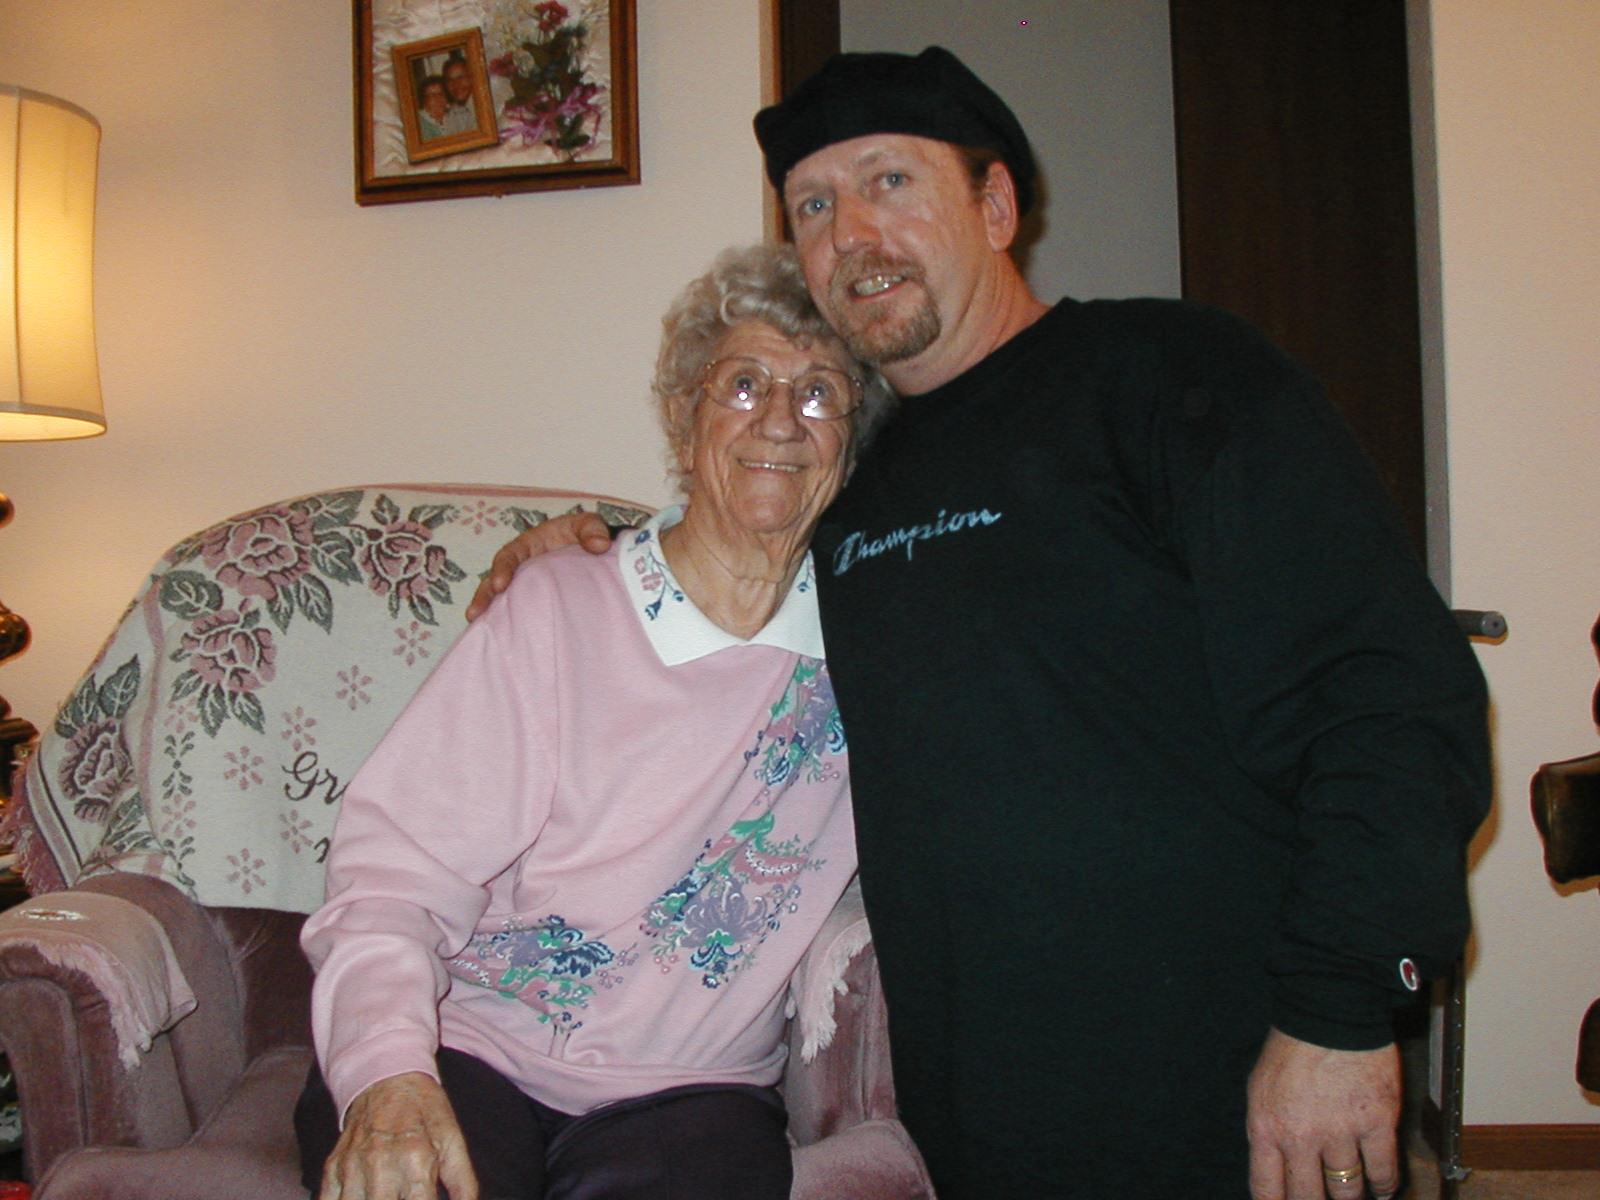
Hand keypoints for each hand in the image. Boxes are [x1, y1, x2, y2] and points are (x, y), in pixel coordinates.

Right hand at [319, 1072, 477, 1199]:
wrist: (386, 1077)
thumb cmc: (424, 1109)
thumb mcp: (452, 1139)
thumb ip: (462, 1181)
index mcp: (415, 1158)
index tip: (427, 1199)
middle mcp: (380, 1164)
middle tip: (406, 1197)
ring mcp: (351, 1167)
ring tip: (388, 1194)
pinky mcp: (332, 1168)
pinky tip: (363, 1196)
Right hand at [464, 511, 614, 619]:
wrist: (599, 553)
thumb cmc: (588, 534)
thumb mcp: (589, 525)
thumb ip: (592, 530)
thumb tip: (600, 546)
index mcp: (529, 546)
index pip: (509, 555)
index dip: (502, 569)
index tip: (500, 585)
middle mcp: (522, 567)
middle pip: (496, 581)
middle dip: (484, 596)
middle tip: (474, 614)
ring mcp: (527, 586)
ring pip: (503, 600)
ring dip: (490, 614)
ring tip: (477, 630)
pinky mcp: (536, 603)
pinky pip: (520, 613)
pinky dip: (511, 626)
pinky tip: (505, 643)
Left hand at [1246, 1028, 1400, 1199]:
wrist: (1329, 1010)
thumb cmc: (1292, 1048)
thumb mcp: (1261, 1089)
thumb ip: (1268, 1132)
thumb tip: (1276, 1172)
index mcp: (1266, 1127)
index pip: (1266, 1190)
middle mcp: (1300, 1136)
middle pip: (1308, 1198)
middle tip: (1321, 1199)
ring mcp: (1340, 1132)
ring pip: (1348, 1191)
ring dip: (1349, 1196)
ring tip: (1350, 1194)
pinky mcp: (1376, 1123)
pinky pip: (1383, 1173)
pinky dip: (1383, 1186)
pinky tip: (1381, 1189)